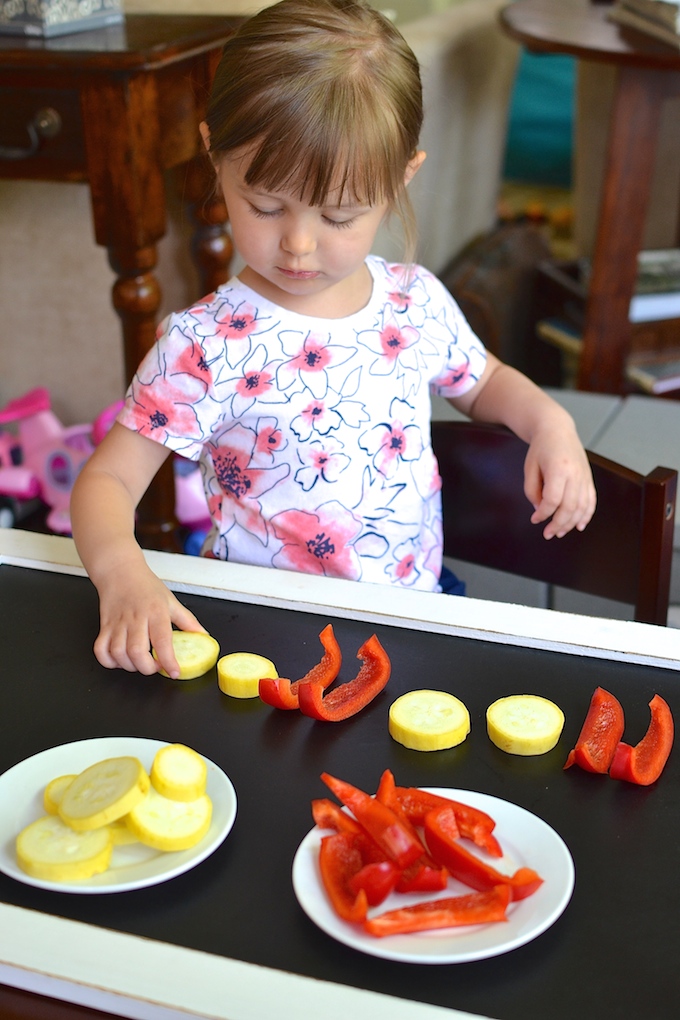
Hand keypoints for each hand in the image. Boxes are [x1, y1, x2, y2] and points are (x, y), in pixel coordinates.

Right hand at [93, 561, 205, 678]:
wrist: (120, 571)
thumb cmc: (146, 586)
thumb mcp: (171, 601)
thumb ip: (187, 621)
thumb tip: (203, 636)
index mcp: (156, 612)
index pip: (162, 640)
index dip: (168, 661)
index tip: (174, 672)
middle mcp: (136, 618)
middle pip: (137, 652)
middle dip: (147, 668)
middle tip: (156, 667)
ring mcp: (118, 623)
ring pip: (118, 653)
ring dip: (129, 665)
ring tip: (140, 663)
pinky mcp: (104, 626)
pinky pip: (100, 650)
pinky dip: (108, 661)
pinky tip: (120, 660)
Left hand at [523, 424, 596, 539]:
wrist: (557, 430)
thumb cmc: (540, 448)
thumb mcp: (529, 468)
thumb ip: (532, 491)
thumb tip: (541, 510)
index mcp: (558, 469)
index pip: (552, 500)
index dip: (543, 514)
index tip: (535, 520)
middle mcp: (575, 474)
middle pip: (569, 507)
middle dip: (558, 524)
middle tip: (548, 534)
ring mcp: (585, 476)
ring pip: (582, 507)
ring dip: (571, 523)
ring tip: (560, 532)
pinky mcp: (589, 478)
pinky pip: (591, 500)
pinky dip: (586, 515)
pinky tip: (579, 525)